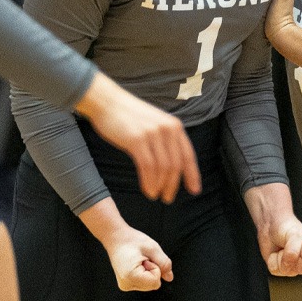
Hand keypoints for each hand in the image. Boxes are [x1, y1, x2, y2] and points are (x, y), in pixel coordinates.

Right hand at [77, 73, 200, 202]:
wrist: (107, 102)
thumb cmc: (128, 116)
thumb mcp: (153, 124)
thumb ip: (164, 139)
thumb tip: (172, 165)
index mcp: (174, 126)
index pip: (188, 155)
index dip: (192, 175)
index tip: (194, 190)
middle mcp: (167, 129)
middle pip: (176, 165)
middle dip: (173, 185)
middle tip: (168, 198)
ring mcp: (152, 134)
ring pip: (163, 168)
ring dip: (160, 186)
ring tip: (155, 196)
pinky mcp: (137, 140)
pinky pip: (147, 167)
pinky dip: (149, 182)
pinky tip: (148, 190)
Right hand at [103, 225, 173, 291]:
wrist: (115, 237)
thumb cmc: (131, 240)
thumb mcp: (153, 248)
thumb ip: (164, 263)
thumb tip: (170, 278)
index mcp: (131, 277)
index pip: (156, 282)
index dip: (155, 268)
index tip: (145, 258)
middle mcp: (126, 284)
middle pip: (152, 285)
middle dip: (152, 270)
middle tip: (141, 258)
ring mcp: (125, 286)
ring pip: (148, 284)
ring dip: (148, 272)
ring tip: (137, 260)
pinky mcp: (125, 284)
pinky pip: (143, 283)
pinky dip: (143, 274)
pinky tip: (135, 264)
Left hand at [243, 181, 301, 275]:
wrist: (270, 225)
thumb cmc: (287, 227)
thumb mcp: (294, 235)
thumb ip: (294, 250)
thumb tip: (288, 263)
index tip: (301, 241)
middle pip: (301, 268)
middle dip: (291, 255)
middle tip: (290, 244)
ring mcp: (294, 267)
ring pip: (287, 271)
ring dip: (281, 257)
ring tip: (283, 247)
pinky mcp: (281, 269)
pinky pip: (276, 271)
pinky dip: (272, 260)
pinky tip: (276, 252)